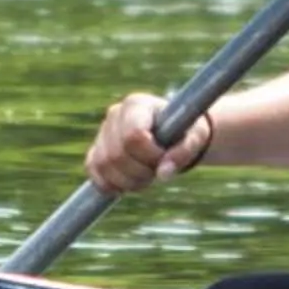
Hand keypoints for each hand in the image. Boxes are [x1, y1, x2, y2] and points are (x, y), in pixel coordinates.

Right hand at [86, 92, 213, 192]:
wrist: (172, 133)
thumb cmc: (184, 131)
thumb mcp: (195, 137)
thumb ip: (183, 152)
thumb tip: (164, 174)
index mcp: (137, 104)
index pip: (133, 135)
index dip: (149, 155)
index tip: (163, 157)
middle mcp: (114, 114)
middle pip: (117, 154)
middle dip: (140, 171)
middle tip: (156, 171)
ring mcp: (102, 132)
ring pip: (103, 165)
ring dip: (127, 181)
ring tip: (146, 178)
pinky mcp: (96, 149)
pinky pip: (93, 170)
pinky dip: (110, 184)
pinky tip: (128, 184)